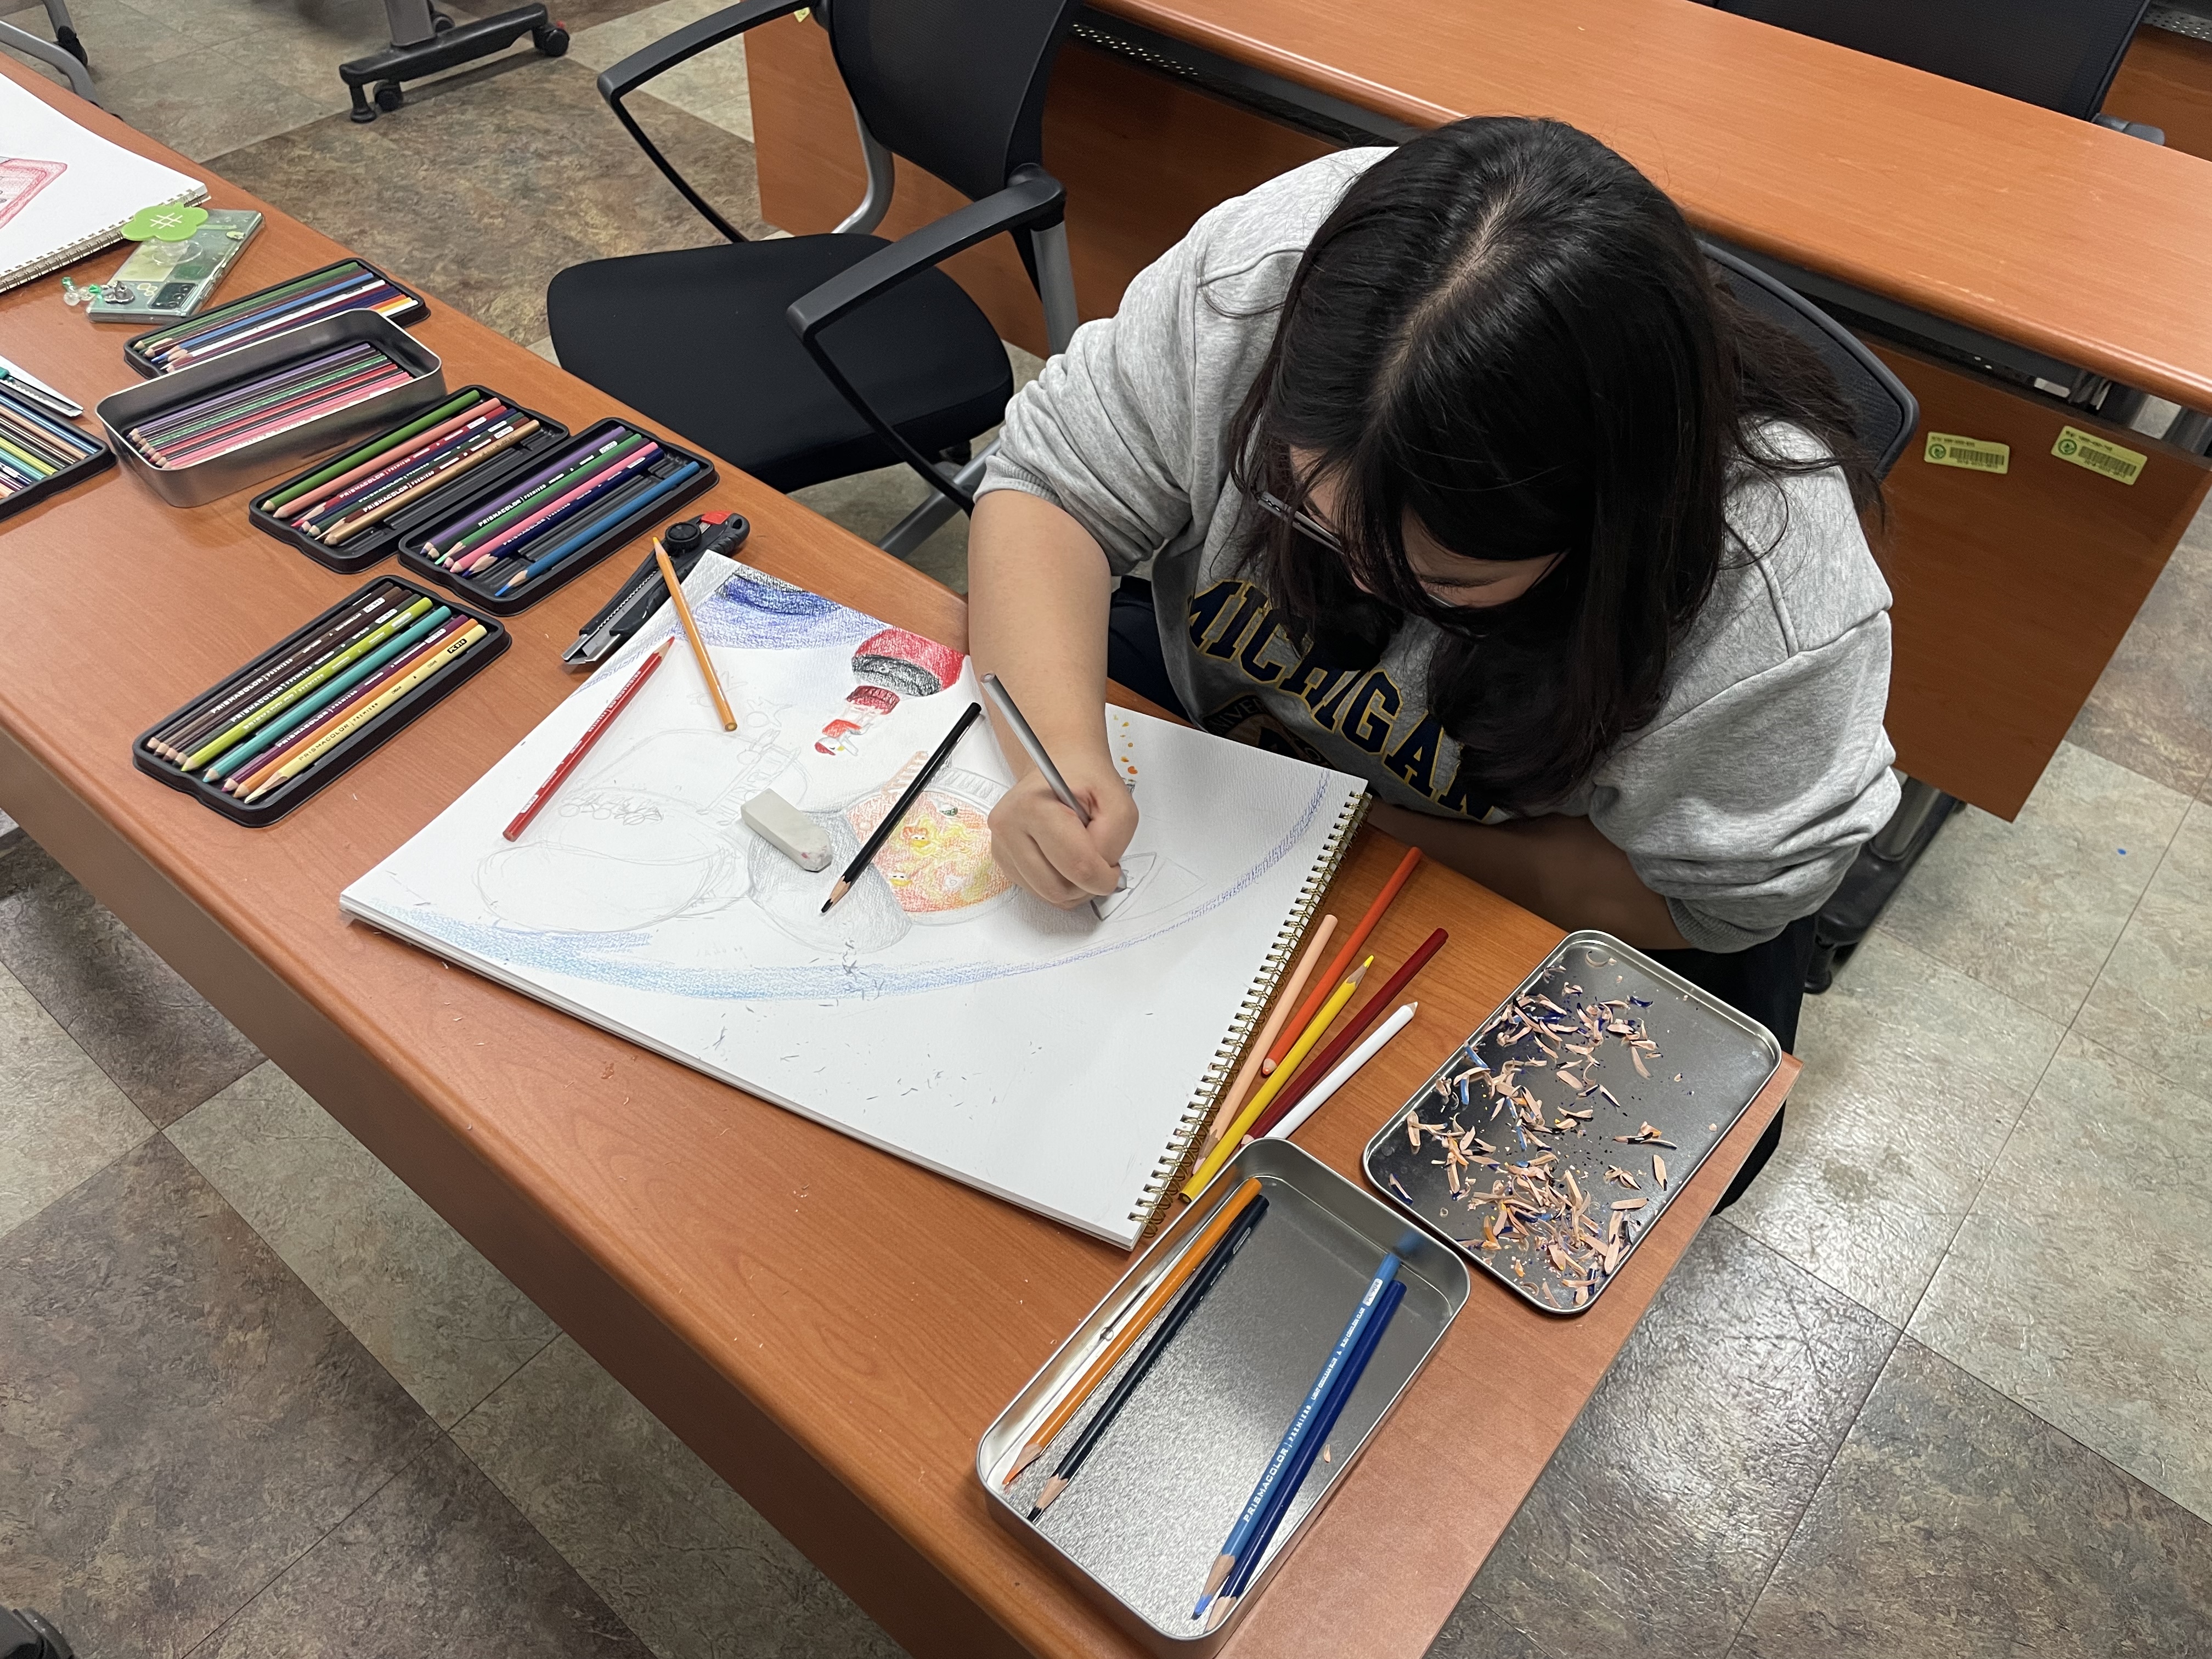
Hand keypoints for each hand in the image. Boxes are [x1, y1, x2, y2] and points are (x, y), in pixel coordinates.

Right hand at [989, 749, 1137, 907]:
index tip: (1114, 871)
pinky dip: (1058, 884)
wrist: (1060, 767)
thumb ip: (1113, 842)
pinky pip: (1038, 891)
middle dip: (1088, 885)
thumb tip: (1101, 876)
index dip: (1104, 878)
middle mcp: (1009, 826)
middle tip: (1100, 864)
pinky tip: (1064, 860)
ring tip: (1082, 857)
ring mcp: (1002, 845)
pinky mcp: (1003, 859)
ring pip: (1047, 895)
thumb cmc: (1086, 780)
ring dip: (1073, 887)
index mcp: (1034, 806)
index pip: (1077, 866)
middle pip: (1058, 889)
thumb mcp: (1118, 804)